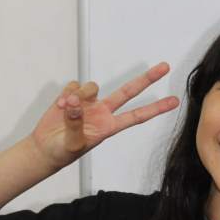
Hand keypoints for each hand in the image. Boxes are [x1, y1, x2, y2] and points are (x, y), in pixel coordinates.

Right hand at [30, 62, 179, 168]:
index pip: (137, 116)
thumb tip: (76, 102)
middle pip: (128, 91)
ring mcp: (88, 103)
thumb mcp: (73, 144)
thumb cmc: (62, 152)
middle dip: (147, 78)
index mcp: (109, 126)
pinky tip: (59, 106)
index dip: (156, 109)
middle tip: (165, 67)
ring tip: (65, 109)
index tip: (175, 102)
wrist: (44, 149)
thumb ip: (76, 124)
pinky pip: (74, 85)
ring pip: (93, 86)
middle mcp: (103, 111)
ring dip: (79, 95)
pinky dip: (66, 94)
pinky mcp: (72, 96)